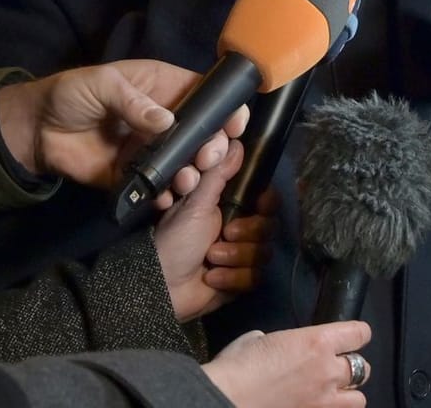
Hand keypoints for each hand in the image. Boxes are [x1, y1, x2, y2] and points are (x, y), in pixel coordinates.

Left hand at [0, 60, 245, 199]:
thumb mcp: (102, 84)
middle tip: (208, 157)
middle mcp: (164, 120)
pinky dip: (166, 195)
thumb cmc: (72, 94)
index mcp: (163, 89)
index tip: (235, 124)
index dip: (223, 108)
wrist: (36, 130)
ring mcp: (151, 149)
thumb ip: (132, 102)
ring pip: (185, 163)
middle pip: (202, 133)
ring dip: (194, 173)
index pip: (204, 95)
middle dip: (213, 145)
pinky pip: (158, 187)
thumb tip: (166, 122)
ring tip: (187, 180)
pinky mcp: (134, 175)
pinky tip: (166, 198)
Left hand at [155, 142, 271, 319]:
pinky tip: (211, 278)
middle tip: (224, 234)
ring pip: (263, 253)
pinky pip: (254, 277)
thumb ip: (217, 173)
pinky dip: (231, 278)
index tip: (260, 204)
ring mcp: (240, 256)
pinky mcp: (239, 280)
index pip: (267, 200)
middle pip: (269, 227)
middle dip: (247, 233)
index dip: (267, 203)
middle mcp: (238, 229)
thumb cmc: (175, 239)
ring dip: (235, 257)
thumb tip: (235, 143)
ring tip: (211, 258)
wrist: (162, 286)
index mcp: (229, 207)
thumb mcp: (195, 203)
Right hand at [203, 322, 372, 407]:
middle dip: (350, 366)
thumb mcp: (259, 339)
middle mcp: (328, 371)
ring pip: (358, 399)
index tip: (350, 337)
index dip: (357, 334)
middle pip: (363, 367)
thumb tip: (277, 348)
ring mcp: (324, 402)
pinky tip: (315, 406)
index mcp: (318, 342)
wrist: (225, 398)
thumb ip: (280, 342)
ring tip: (331, 393)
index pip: (360, 334)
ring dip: (347, 394)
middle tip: (333, 368)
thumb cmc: (237, 364)